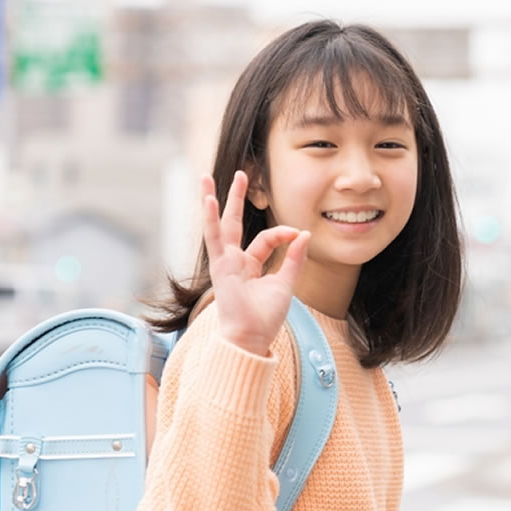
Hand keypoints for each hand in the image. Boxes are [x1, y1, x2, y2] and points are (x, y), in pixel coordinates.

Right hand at [201, 171, 309, 354]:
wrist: (252, 336)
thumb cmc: (266, 316)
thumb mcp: (286, 283)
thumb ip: (294, 258)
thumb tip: (305, 234)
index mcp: (249, 266)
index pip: (266, 239)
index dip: (284, 234)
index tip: (299, 235)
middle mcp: (234, 261)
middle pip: (233, 223)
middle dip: (236, 198)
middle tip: (241, 174)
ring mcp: (224, 262)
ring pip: (218, 225)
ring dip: (212, 200)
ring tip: (205, 177)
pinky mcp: (219, 266)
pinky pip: (214, 238)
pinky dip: (211, 219)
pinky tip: (210, 199)